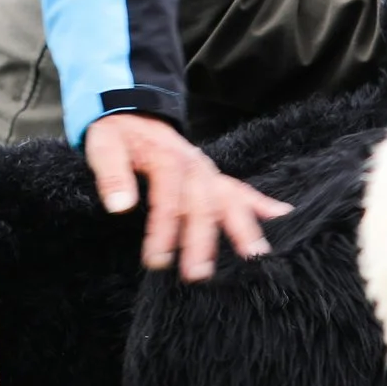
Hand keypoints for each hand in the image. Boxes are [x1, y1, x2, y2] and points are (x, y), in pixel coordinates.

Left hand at [85, 112, 292, 278]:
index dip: (163, 230)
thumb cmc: (117, 134)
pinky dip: (262, 203)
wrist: (133, 111)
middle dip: (202, 239)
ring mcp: (207, 171)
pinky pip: (241, 190)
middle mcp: (193, 165)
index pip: (167, 198)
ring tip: (255, 255)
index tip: (156, 260)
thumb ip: (110, 173)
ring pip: (228, 198)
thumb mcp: (103, 143)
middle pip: (202, 203)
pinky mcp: (214, 177)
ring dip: (241, 226)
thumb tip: (120, 206)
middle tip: (198, 274)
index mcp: (165, 158)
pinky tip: (284, 217)